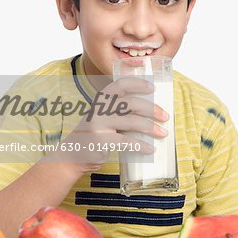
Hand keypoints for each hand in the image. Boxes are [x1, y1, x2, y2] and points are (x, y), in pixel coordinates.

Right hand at [52, 77, 168, 175]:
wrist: (72, 155)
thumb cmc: (95, 134)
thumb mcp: (103, 116)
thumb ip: (119, 110)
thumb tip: (151, 109)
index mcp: (101, 99)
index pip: (120, 84)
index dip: (138, 83)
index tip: (153, 87)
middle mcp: (99, 108)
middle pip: (131, 103)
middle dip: (152, 109)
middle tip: (165, 116)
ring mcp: (98, 124)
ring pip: (132, 121)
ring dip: (151, 127)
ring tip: (163, 133)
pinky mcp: (101, 141)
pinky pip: (127, 142)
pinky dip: (141, 145)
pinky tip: (151, 149)